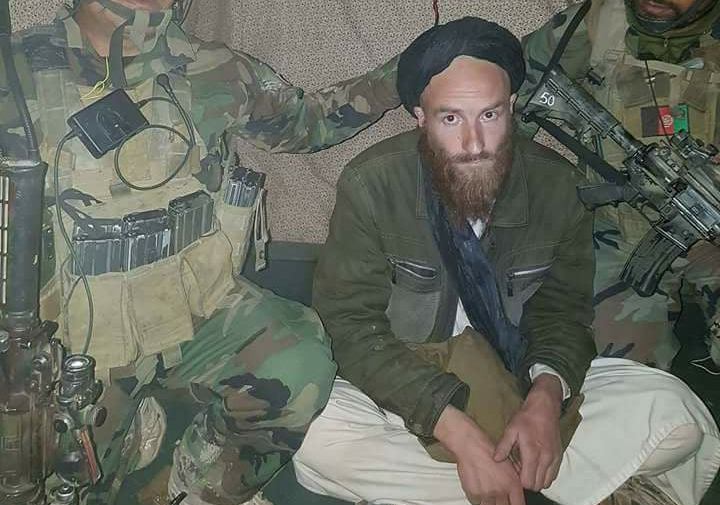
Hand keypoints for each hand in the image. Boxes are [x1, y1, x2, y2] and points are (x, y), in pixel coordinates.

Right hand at [434, 405, 524, 504]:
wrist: (470, 445)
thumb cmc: (488, 450)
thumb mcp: (509, 463)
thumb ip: (515, 480)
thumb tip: (519, 491)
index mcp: (512, 484)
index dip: (516, 504)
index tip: (514, 502)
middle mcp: (500, 491)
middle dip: (503, 503)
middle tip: (500, 498)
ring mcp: (486, 494)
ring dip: (491, 502)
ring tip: (489, 493)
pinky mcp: (473, 494)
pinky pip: (478, 503)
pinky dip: (480, 499)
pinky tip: (481, 490)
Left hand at [494, 374, 563, 490]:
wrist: (545, 407)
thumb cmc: (526, 418)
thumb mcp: (511, 429)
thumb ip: (504, 446)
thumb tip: (496, 459)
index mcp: (532, 453)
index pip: (528, 482)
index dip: (519, 480)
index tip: (514, 470)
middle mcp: (546, 458)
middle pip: (537, 485)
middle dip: (527, 481)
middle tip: (520, 469)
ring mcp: (554, 458)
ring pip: (546, 482)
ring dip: (537, 479)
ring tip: (528, 467)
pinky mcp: (559, 456)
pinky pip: (553, 475)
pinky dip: (545, 475)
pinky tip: (537, 464)